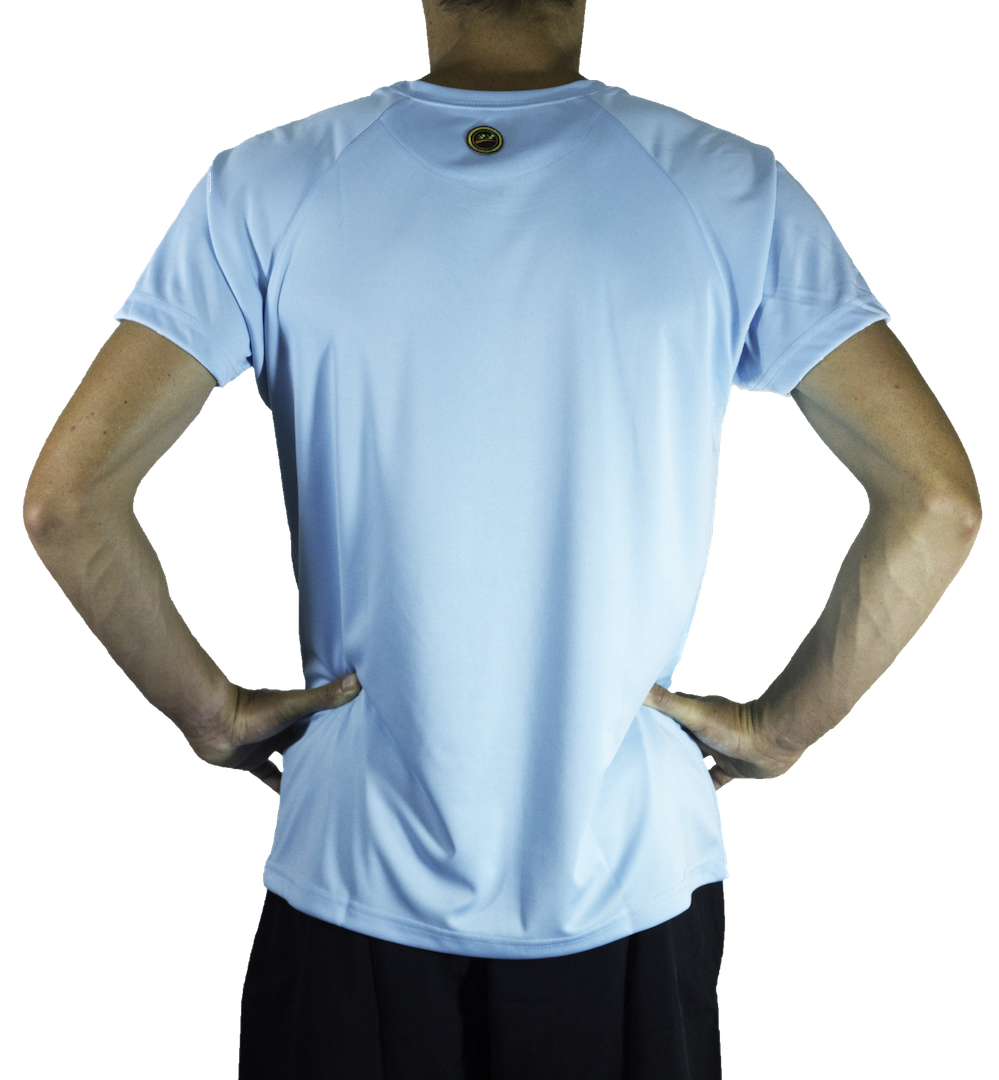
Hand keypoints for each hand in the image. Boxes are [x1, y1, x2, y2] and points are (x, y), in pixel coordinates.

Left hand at [194, 673, 362, 794]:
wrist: (213, 722)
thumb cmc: (253, 709)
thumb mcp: (295, 705)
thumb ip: (324, 697)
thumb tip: (358, 681)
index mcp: (297, 712)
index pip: (324, 720)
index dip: (340, 727)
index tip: (361, 737)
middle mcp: (285, 728)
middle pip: (310, 741)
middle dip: (324, 752)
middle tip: (347, 769)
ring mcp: (268, 745)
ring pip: (292, 760)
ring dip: (304, 770)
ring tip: (326, 786)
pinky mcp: (252, 761)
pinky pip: (270, 776)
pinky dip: (280, 787)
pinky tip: (294, 801)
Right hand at [643, 684, 799, 791]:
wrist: (775, 740)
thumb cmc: (734, 724)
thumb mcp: (694, 713)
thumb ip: (665, 701)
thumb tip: (635, 685)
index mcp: (690, 716)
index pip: (661, 720)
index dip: (645, 727)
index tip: (625, 736)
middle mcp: (701, 732)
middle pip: (675, 743)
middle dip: (662, 753)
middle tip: (638, 769)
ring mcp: (716, 750)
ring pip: (693, 763)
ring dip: (682, 772)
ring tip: (660, 788)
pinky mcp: (731, 768)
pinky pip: (713, 781)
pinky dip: (703, 789)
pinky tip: (690, 801)